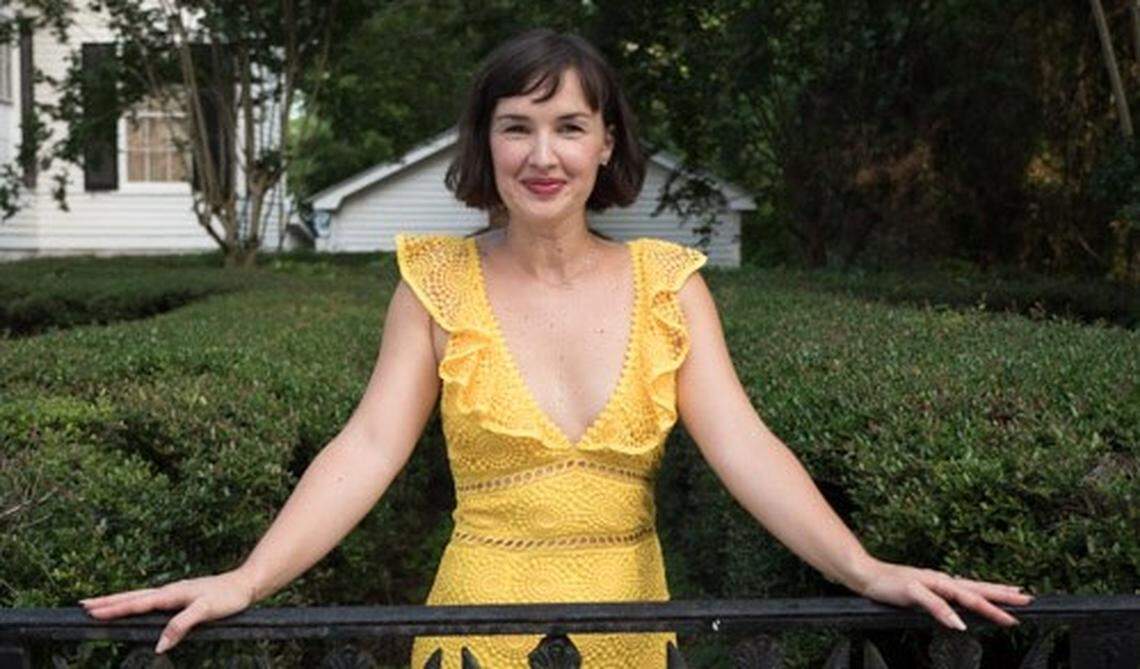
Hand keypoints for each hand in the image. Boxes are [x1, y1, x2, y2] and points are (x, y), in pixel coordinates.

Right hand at [80, 570, 256, 653]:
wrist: (245, 584)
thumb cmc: (228, 597)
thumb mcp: (205, 611)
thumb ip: (181, 625)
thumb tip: (159, 645)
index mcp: (172, 594)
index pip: (137, 603)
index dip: (114, 608)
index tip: (91, 611)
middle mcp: (169, 591)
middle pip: (132, 596)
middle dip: (107, 601)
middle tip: (82, 605)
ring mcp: (174, 593)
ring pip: (140, 596)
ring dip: (118, 600)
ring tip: (99, 604)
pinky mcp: (180, 596)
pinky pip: (151, 599)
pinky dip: (135, 601)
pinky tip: (133, 605)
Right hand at [853, 559, 1033, 629]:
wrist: (866, 574)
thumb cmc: (891, 584)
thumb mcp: (920, 594)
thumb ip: (938, 601)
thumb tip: (956, 611)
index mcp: (943, 582)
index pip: (976, 587)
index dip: (999, 590)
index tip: (1021, 594)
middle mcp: (939, 580)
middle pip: (976, 589)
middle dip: (1002, 596)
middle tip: (1026, 601)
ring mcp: (927, 583)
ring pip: (961, 595)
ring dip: (984, 605)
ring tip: (1003, 616)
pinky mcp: (912, 590)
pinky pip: (933, 604)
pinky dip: (947, 613)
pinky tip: (958, 623)